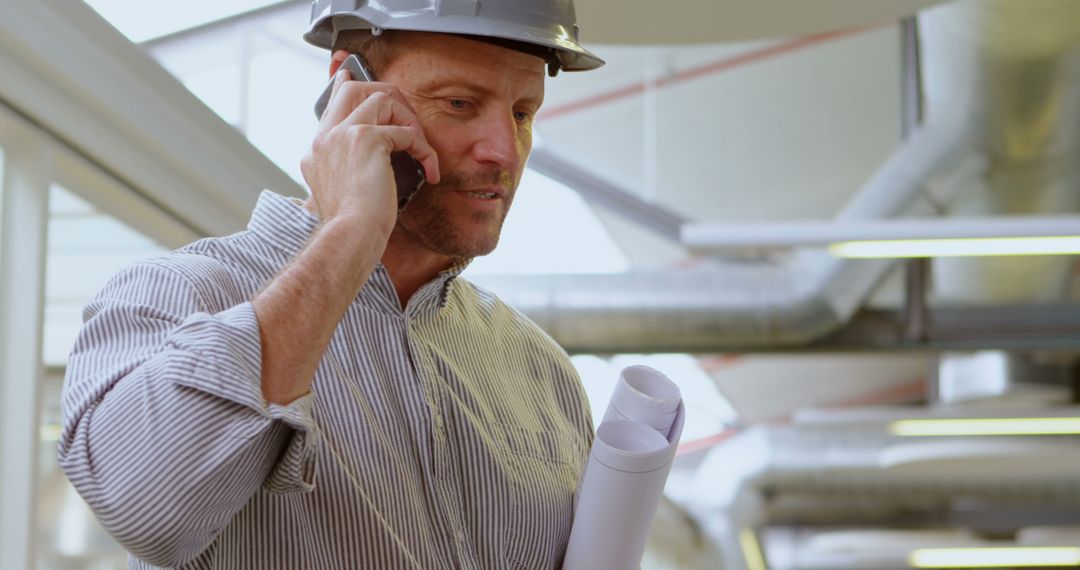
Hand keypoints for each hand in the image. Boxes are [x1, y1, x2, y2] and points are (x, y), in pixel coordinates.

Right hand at [300, 70, 440, 237]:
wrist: (349, 237)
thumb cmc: (353, 228)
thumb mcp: (345, 195)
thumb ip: (351, 171)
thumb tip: (376, 159)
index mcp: (316, 152)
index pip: (331, 105)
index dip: (344, 86)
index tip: (349, 75)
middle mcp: (324, 139)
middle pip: (353, 89)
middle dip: (386, 96)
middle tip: (408, 119)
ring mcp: (342, 135)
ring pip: (380, 98)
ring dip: (408, 119)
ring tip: (420, 147)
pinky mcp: (365, 139)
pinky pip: (405, 132)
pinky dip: (423, 148)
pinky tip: (429, 169)